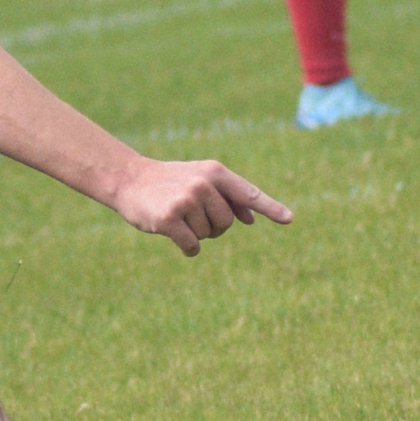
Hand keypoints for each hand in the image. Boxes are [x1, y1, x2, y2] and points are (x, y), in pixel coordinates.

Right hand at [111, 157, 292, 257]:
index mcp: (215, 172)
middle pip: (227, 223)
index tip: (289, 219)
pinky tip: (172, 233)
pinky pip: (193, 247)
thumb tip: (251, 220)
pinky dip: (187, 248)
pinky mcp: (170, 219)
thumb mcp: (201, 180)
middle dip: (213, 225)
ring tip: (177, 214)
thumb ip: (227, 196)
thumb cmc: (171, 182)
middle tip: (191, 212)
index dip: (270, 207)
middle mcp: (203, 184)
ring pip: (209, 235)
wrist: (130, 180)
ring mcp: (186, 201)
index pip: (248, 193)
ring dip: (196, 233)